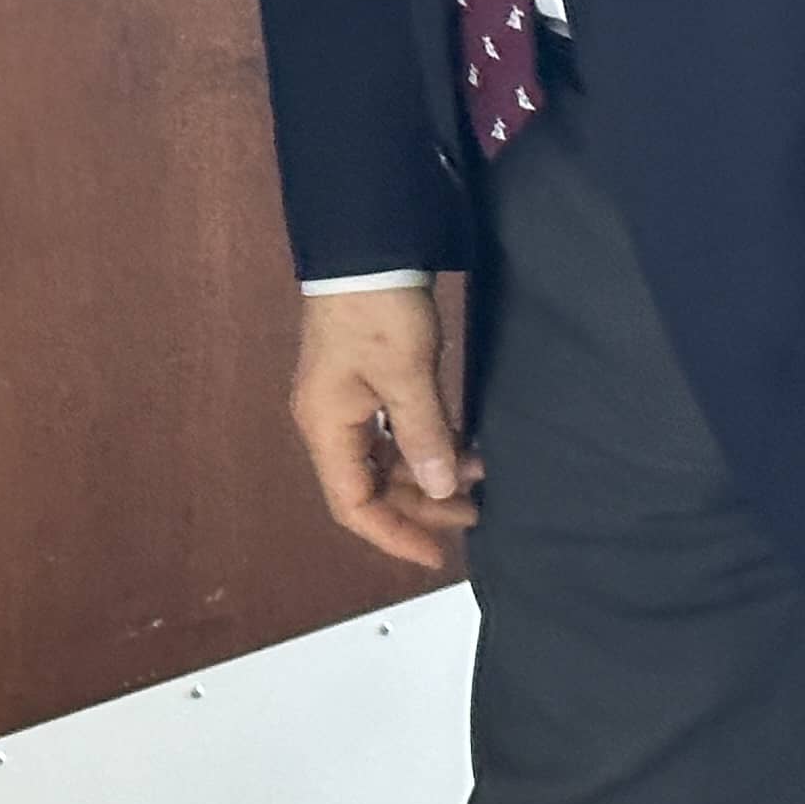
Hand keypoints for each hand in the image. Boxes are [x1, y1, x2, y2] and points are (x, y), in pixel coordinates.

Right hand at [292, 285, 478, 569]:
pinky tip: (460, 445)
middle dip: (420, 506)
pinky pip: (393, 434)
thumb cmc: (379, 314)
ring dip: (428, 474)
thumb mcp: (407, 375)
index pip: (353, 503)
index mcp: (327, 426)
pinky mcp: (365, 383)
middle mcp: (330, 421)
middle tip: (475, 510)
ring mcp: (345, 402)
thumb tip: (443, 492)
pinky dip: (426, 447)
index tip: (439, 554)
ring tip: (477, 472)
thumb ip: (425, 437)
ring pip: (385, 462)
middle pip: (369, 487)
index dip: (394, 534)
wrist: (366, 250)